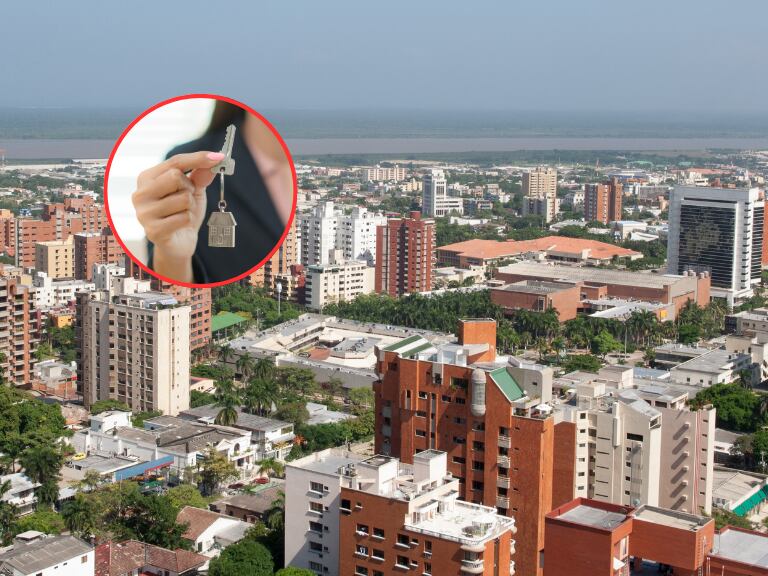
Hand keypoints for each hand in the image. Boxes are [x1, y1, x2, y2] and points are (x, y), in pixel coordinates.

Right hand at [132, 151, 223, 281]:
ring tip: (182, 213)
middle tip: (186, 199)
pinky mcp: (153, 231)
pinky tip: (179, 225)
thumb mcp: (193, 190)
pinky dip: (188, 221)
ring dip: (190, 207)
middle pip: (176, 177)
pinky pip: (184, 217)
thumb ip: (200, 175)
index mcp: (147, 178)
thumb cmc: (182, 212)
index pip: (175, 161)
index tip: (218, 156)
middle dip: (189, 188)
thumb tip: (214, 160)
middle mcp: (140, 193)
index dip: (198, 158)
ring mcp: (144, 213)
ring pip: (183, 198)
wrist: (178, 243)